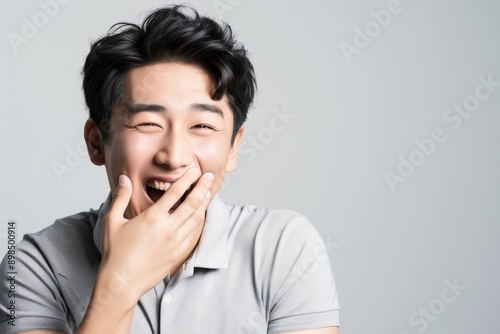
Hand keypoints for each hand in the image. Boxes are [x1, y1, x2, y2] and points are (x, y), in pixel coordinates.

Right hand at [99, 168, 212, 301]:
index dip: (187, 179)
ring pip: (196, 219)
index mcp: (152, 218)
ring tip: (209, 193)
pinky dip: (199, 223)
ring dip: (204, 204)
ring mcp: (175, 242)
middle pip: (192, 203)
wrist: (121, 282)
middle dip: (203, 188)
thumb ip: (120, 197)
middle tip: (210, 177)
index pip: (175, 193)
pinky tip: (200, 216)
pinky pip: (193, 235)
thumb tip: (124, 178)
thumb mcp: (111, 221)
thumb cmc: (115, 252)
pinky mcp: (177, 254)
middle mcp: (167, 228)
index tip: (195, 170)